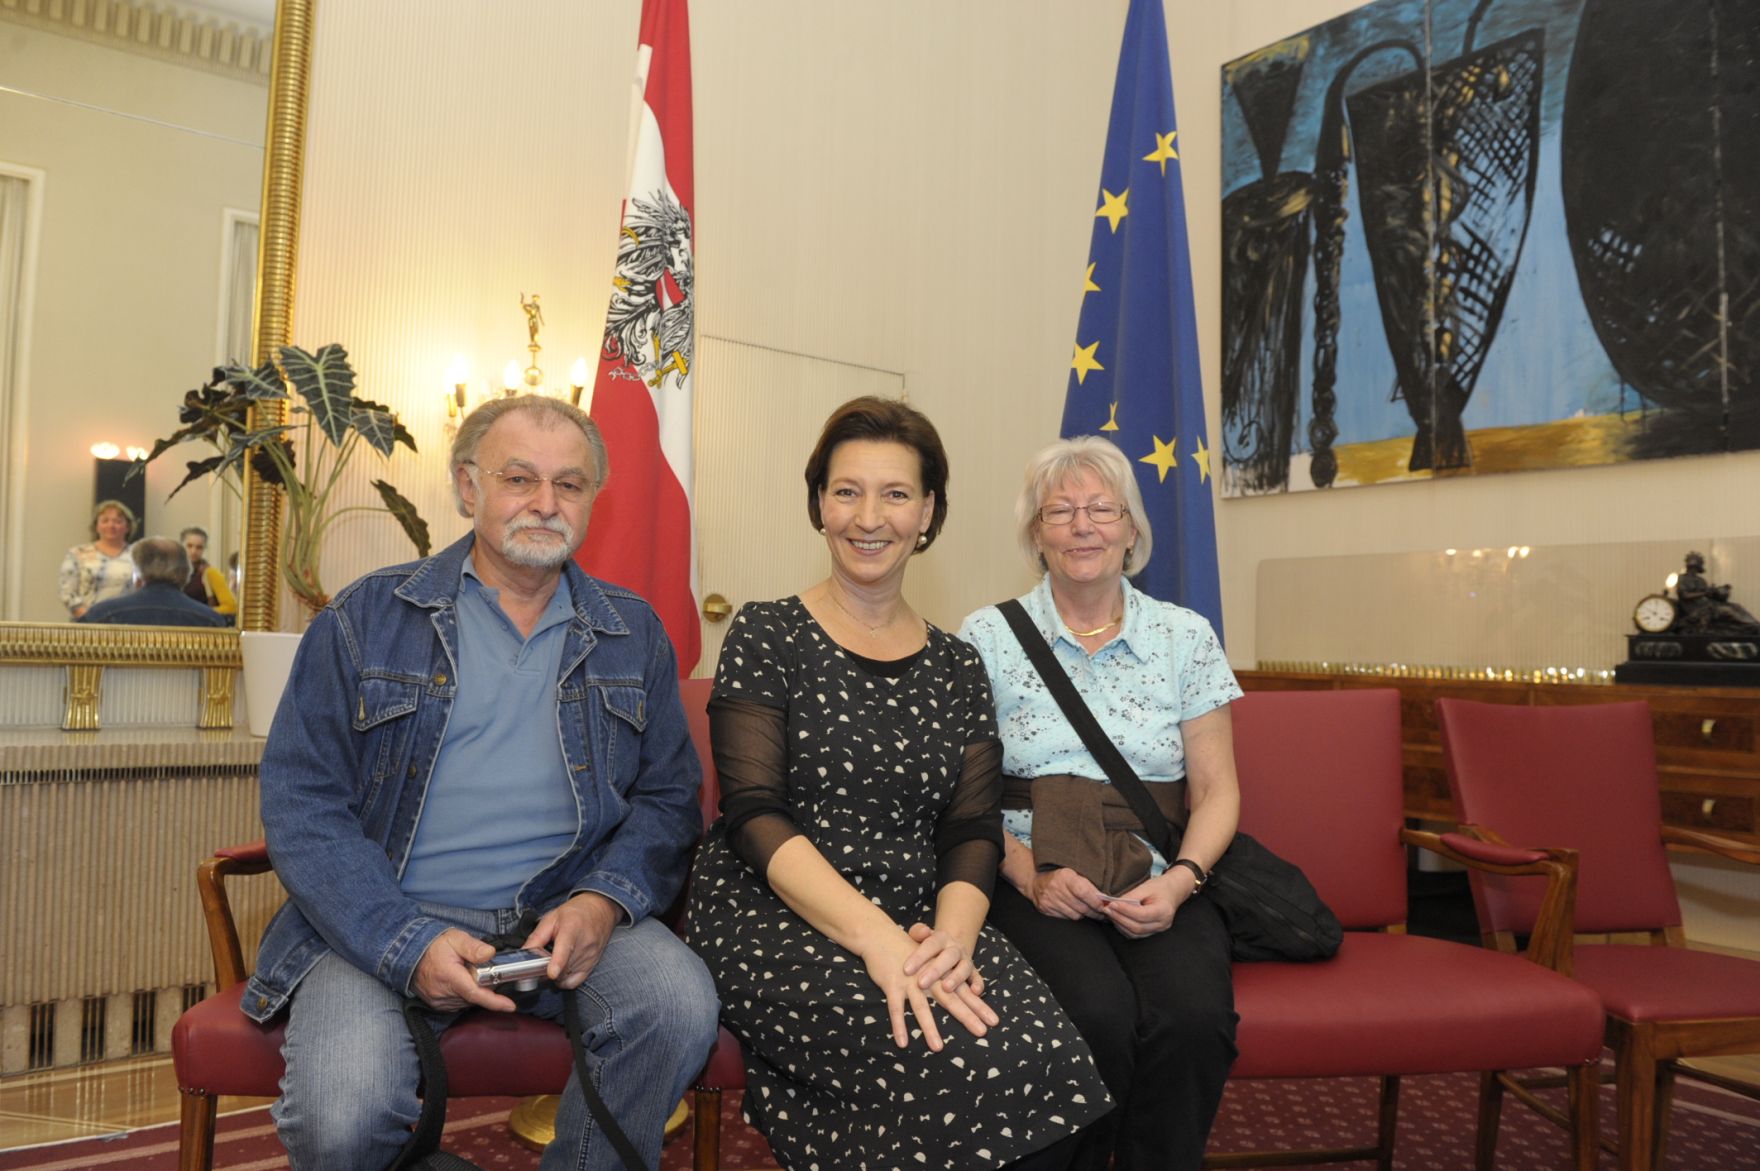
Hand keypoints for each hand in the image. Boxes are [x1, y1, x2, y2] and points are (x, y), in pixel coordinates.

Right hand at [413, 928, 514, 1012]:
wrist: (410, 954)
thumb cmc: (435, 946)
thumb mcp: (456, 939)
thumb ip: (474, 947)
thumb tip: (491, 953)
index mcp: (449, 976)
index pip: (474, 992)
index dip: (494, 1001)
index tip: (510, 1006)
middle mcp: (443, 993)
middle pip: (475, 997)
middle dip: (486, 986)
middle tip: (486, 971)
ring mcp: (440, 1001)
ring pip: (468, 1001)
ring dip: (475, 990)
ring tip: (470, 973)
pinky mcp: (438, 1005)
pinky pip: (459, 1003)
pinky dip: (466, 995)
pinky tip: (464, 982)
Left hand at [523, 892, 620, 988]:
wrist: (600, 910)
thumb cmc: (575, 913)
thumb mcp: (551, 918)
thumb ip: (536, 937)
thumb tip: (523, 953)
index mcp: (571, 928)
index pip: (565, 949)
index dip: (557, 963)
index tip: (551, 973)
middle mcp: (584, 944)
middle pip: (562, 967)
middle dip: (547, 969)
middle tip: (541, 962)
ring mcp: (590, 956)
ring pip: (567, 976)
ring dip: (556, 974)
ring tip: (553, 961)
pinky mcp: (593, 964)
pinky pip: (575, 981)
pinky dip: (564, 980)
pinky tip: (561, 970)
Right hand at [861, 925, 995, 1050]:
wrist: (880, 936)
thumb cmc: (906, 953)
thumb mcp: (928, 963)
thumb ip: (943, 978)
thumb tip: (963, 992)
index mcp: (940, 973)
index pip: (963, 991)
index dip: (978, 1006)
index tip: (994, 1021)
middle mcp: (928, 978)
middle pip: (951, 999)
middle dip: (967, 1016)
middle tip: (982, 1032)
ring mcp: (910, 981)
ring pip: (922, 1008)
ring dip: (930, 1028)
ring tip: (938, 1048)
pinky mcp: (892, 984)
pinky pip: (896, 1008)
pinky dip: (899, 1025)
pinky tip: (903, 1043)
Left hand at [905, 922, 989, 999]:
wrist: (947, 947)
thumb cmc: (927, 947)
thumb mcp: (920, 937)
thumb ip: (918, 932)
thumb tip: (923, 931)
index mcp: (941, 938)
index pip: (931, 944)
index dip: (919, 957)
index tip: (906, 970)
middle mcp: (955, 948)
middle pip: (948, 956)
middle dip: (935, 970)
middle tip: (921, 983)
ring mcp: (966, 960)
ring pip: (964, 967)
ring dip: (956, 978)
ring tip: (946, 988)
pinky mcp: (973, 972)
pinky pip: (978, 977)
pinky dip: (978, 984)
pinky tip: (974, 992)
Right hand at [1029, 867, 1107, 919]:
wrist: (1035, 881)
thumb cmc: (1060, 876)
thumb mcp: (1073, 873)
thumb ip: (1087, 883)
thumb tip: (1105, 898)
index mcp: (1065, 876)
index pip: (1084, 892)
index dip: (1096, 902)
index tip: (1105, 906)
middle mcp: (1056, 888)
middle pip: (1081, 907)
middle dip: (1095, 912)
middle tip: (1103, 913)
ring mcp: (1050, 900)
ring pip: (1075, 915)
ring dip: (1085, 915)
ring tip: (1091, 912)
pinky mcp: (1046, 909)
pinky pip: (1066, 918)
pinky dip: (1073, 916)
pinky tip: (1077, 911)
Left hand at [1102, 869, 1195, 938]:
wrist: (1172, 891)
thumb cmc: (1160, 887)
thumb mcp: (1146, 887)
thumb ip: (1131, 897)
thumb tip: (1114, 903)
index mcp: (1164, 911)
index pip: (1142, 915)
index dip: (1125, 910)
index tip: (1112, 904)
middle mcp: (1162, 924)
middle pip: (1137, 927)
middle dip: (1119, 918)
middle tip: (1106, 909)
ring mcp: (1158, 930)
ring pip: (1135, 933)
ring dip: (1120, 924)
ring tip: (1110, 913)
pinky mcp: (1152, 932)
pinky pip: (1136, 934)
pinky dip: (1124, 927)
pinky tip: (1117, 918)